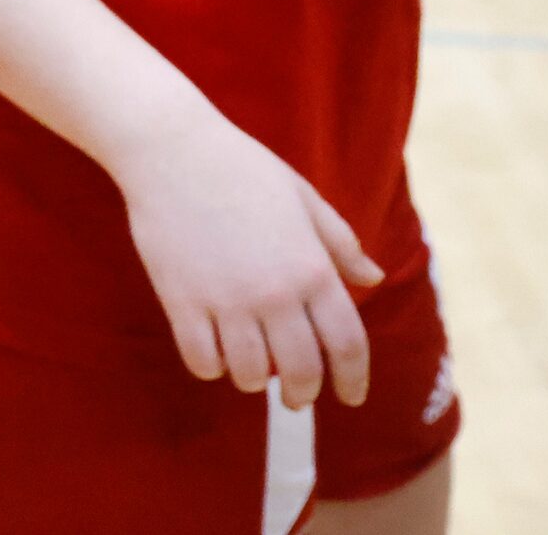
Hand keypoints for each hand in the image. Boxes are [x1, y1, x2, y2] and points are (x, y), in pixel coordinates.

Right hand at [115, 115, 380, 410]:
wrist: (173, 149)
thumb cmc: (242, 168)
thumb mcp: (303, 198)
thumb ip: (340, 243)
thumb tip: (374, 279)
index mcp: (312, 268)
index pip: (348, 345)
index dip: (355, 380)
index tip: (352, 397)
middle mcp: (275, 292)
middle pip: (302, 372)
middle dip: (304, 395)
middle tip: (297, 399)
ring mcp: (227, 301)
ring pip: (250, 374)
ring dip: (254, 380)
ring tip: (251, 369)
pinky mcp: (182, 303)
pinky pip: (203, 361)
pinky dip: (212, 367)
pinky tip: (214, 352)